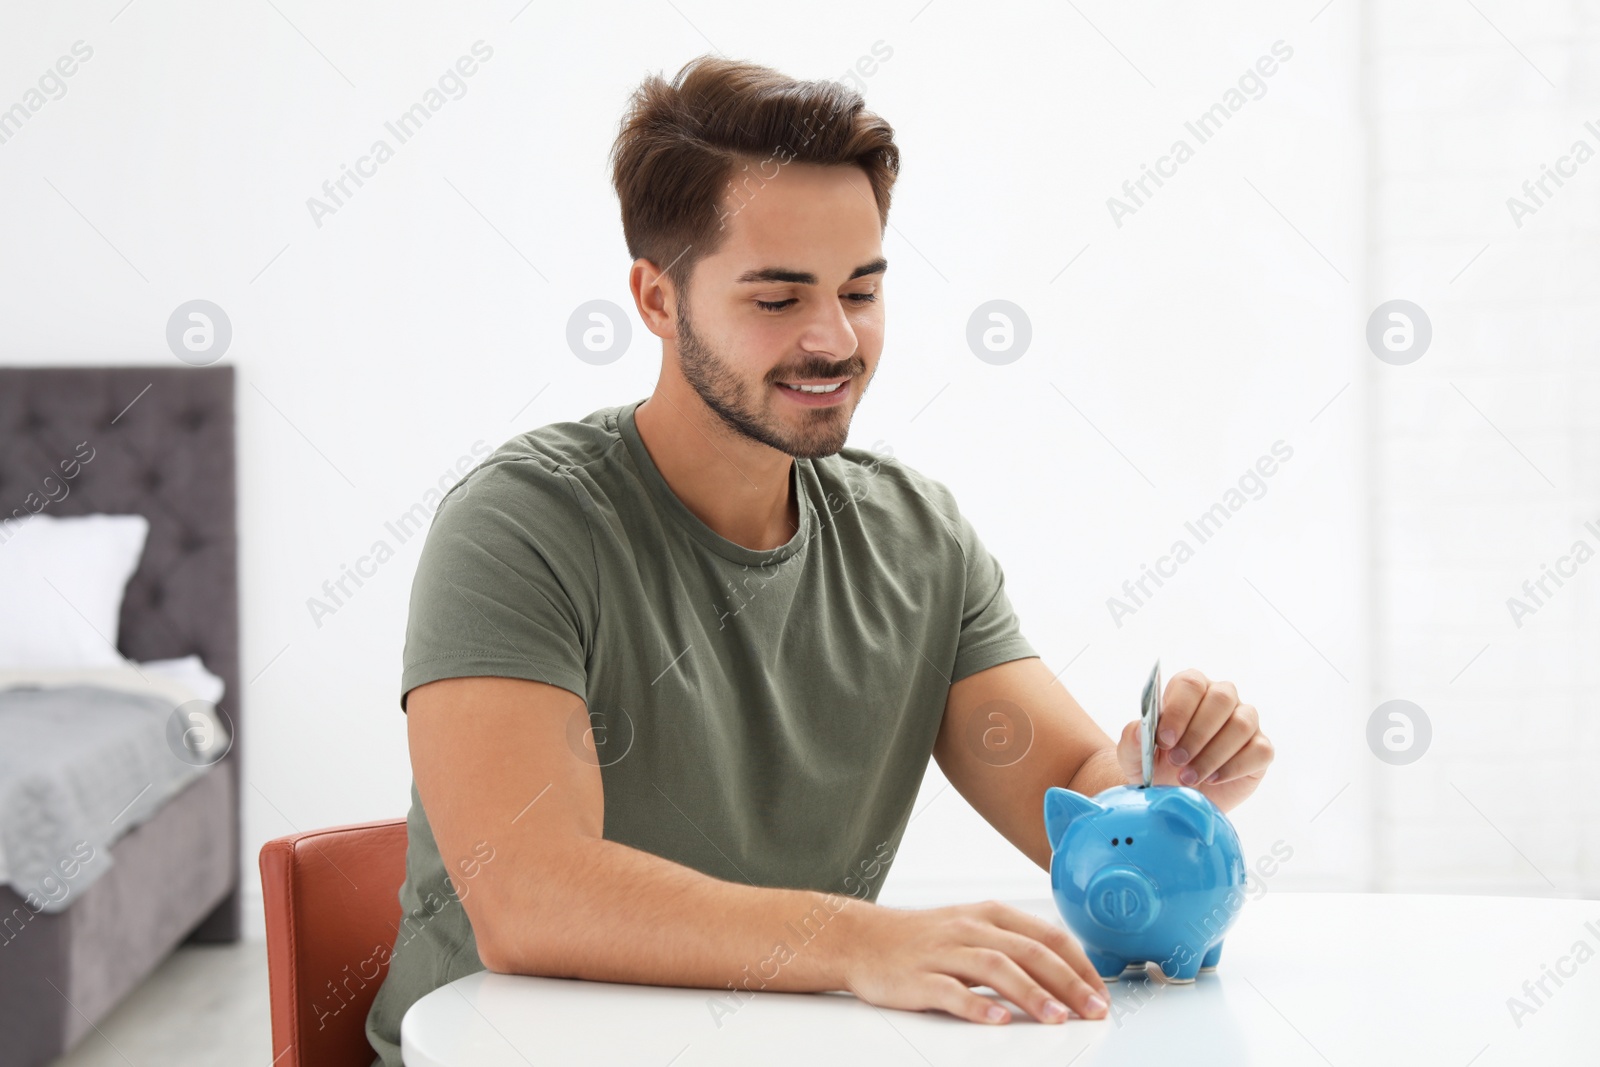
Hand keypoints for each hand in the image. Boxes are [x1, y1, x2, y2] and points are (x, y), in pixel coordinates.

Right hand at [835, 899, 1110, 1024]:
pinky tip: (996, 1020)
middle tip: (1093, 1009)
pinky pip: (951, 990)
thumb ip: (1015, 944)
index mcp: (990, 914)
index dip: (1080, 965)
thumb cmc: (924, 939)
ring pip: (995, 968)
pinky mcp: (918, 977)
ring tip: (1056, 1017)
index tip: (1102, 992)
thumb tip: (1066, 971)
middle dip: (1068, 982)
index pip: (1048, 935)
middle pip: (1029, 951)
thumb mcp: (973, 928)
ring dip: (1030, 993)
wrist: (862, 939)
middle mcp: (970, 928)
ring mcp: (944, 952)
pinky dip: (976, 1006)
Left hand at [1116, 668, 1271, 811]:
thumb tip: (1139, 729)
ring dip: (1213, 754)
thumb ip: (1132, 740)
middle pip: (1222, 698)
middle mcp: (1222, 698)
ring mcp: (1245, 722)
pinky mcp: (1261, 749)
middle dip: (1197, 733)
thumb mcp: (1134, 757)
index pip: (1191, 684)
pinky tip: (1212, 779)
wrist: (1177, 797)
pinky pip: (1260, 751)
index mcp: (1190, 689)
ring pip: (1242, 724)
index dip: (1179, 710)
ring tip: (1189, 777)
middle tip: (1177, 760)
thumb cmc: (1156, 768)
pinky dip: (1234, 767)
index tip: (1164, 740)